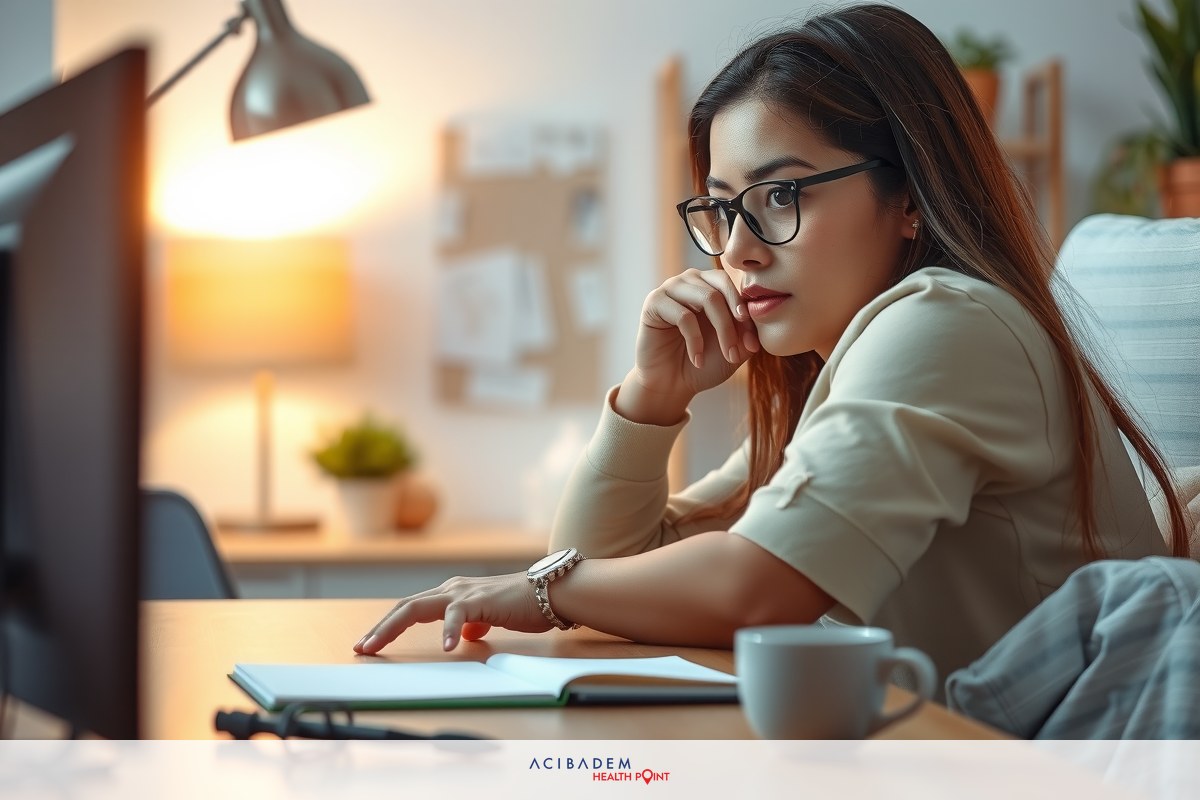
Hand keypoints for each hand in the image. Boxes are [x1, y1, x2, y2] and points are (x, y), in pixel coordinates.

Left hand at [352, 573, 552, 653]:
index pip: (411, 608)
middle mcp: (452, 589)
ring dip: (392, 628)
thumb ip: (472, 623)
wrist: (551, 592)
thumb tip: (463, 635)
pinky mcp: (481, 599)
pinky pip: (457, 615)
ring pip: (417, 607)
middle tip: (361, 647)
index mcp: (452, 593)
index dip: (388, 626)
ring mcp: (464, 592)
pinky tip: (446, 648)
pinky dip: (449, 631)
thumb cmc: (522, 605)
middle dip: (380, 628)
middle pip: (405, 606)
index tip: (370, 644)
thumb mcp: (489, 617)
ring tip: (377, 646)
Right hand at [632, 268, 759, 400]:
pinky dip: (696, 341)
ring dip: (722, 331)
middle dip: (734, 323)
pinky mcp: (654, 302)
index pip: (733, 285)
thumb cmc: (704, 363)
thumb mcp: (735, 348)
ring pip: (706, 298)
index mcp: (710, 285)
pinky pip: (683, 316)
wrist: (672, 383)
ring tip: (726, 357)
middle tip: (738, 351)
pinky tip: (697, 360)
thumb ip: (749, 331)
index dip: (746, 312)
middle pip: (721, 289)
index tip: (752, 343)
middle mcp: (691, 280)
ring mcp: (671, 288)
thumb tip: (761, 316)